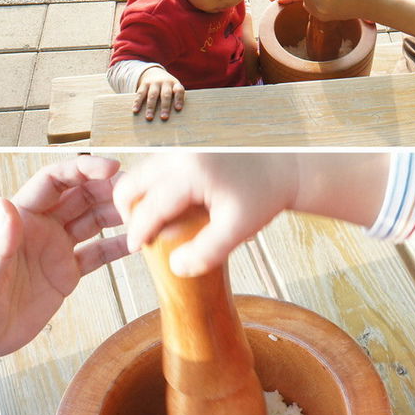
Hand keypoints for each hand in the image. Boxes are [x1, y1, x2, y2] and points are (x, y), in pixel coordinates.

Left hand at [0, 156, 126, 362]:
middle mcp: (41, 227)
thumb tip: (5, 204)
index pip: (55, 180)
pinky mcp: (66, 273)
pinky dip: (117, 247)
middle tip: (139, 192)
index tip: (112, 168)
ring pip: (93, 220)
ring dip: (118, 215)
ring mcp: (56, 249)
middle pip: (81, 195)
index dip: (84, 170)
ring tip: (146, 214)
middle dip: (110, 189)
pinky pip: (97, 254)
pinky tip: (137, 244)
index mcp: (21, 217)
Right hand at [114, 153, 299, 276]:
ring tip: (156, 224)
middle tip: (142, 235)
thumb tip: (174, 267)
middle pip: (133, 181)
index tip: (135, 249)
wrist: (284, 168)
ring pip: (142, 172)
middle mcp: (181, 154)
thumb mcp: (238, 230)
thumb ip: (207, 252)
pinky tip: (169, 208)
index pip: (150, 205)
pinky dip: (153, 187)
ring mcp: (183, 147)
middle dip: (130, 210)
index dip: (138, 231)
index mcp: (191, 172)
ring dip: (141, 197)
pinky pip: (156, 168)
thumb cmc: (264, 197)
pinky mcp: (188, 148)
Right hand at [133, 67, 184, 120]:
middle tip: (164, 117)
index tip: (178, 108)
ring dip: (150, 107)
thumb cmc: (168, 88)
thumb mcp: (174, 89)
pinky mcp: (144, 84)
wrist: (155, 73)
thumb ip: (175, 100)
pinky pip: (140, 93)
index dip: (179, 99)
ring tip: (149, 117)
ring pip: (152, 95)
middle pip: (165, 94)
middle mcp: (165, 82)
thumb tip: (175, 118)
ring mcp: (154, 82)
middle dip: (165, 106)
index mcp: (175, 84)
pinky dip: (137, 102)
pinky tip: (135, 110)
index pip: (179, 90)